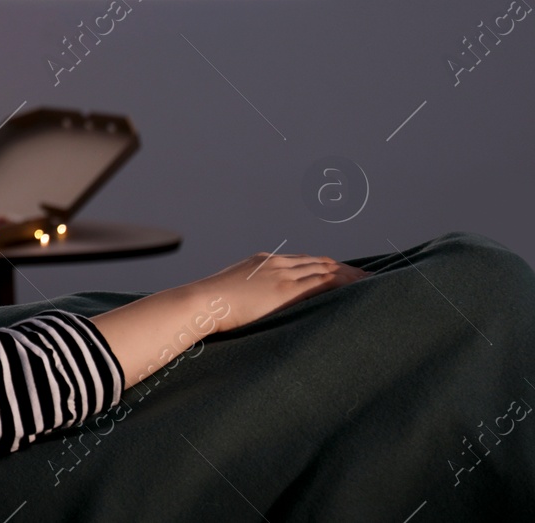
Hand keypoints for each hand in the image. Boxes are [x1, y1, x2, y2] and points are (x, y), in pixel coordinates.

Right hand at [195, 251, 369, 333]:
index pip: (301, 261)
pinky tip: (360, 288)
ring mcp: (282, 274)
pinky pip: (324, 282)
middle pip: (318, 262)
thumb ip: (244, 298)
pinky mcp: (287, 290)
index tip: (338, 272)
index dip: (322, 266)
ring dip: (350, 275)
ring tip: (370, 282)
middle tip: (364, 276)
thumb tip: (244, 311)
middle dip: (343, 269)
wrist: (202, 302)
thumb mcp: (229, 296)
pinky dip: (345, 282)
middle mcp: (276, 263)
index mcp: (262, 262)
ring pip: (326, 270)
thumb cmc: (209, 307)